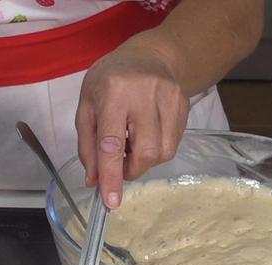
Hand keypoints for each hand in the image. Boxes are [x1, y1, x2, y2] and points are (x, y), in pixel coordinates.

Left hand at [77, 37, 189, 208]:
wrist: (149, 55)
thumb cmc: (110, 80)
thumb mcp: (86, 106)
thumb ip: (88, 146)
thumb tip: (94, 181)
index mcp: (114, 93)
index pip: (112, 143)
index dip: (111, 176)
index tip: (110, 202)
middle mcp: (145, 94)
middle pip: (145, 152)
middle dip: (130, 170)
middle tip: (120, 162)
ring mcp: (170, 99)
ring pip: (163, 152)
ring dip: (144, 161)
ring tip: (133, 144)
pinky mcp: (184, 106)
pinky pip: (173, 144)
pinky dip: (157, 150)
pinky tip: (146, 135)